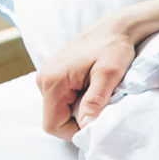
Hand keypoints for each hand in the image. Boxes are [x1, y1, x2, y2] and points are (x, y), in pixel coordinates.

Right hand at [35, 19, 139, 140]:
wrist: (115, 28)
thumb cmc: (113, 47)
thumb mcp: (109, 75)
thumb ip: (95, 100)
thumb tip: (85, 125)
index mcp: (52, 81)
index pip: (52, 125)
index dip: (74, 131)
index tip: (95, 124)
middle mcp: (43, 79)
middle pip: (54, 119)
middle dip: (77, 120)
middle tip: (100, 109)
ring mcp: (47, 76)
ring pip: (59, 110)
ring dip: (78, 111)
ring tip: (97, 96)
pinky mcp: (55, 74)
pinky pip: (62, 99)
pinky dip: (77, 101)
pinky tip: (92, 90)